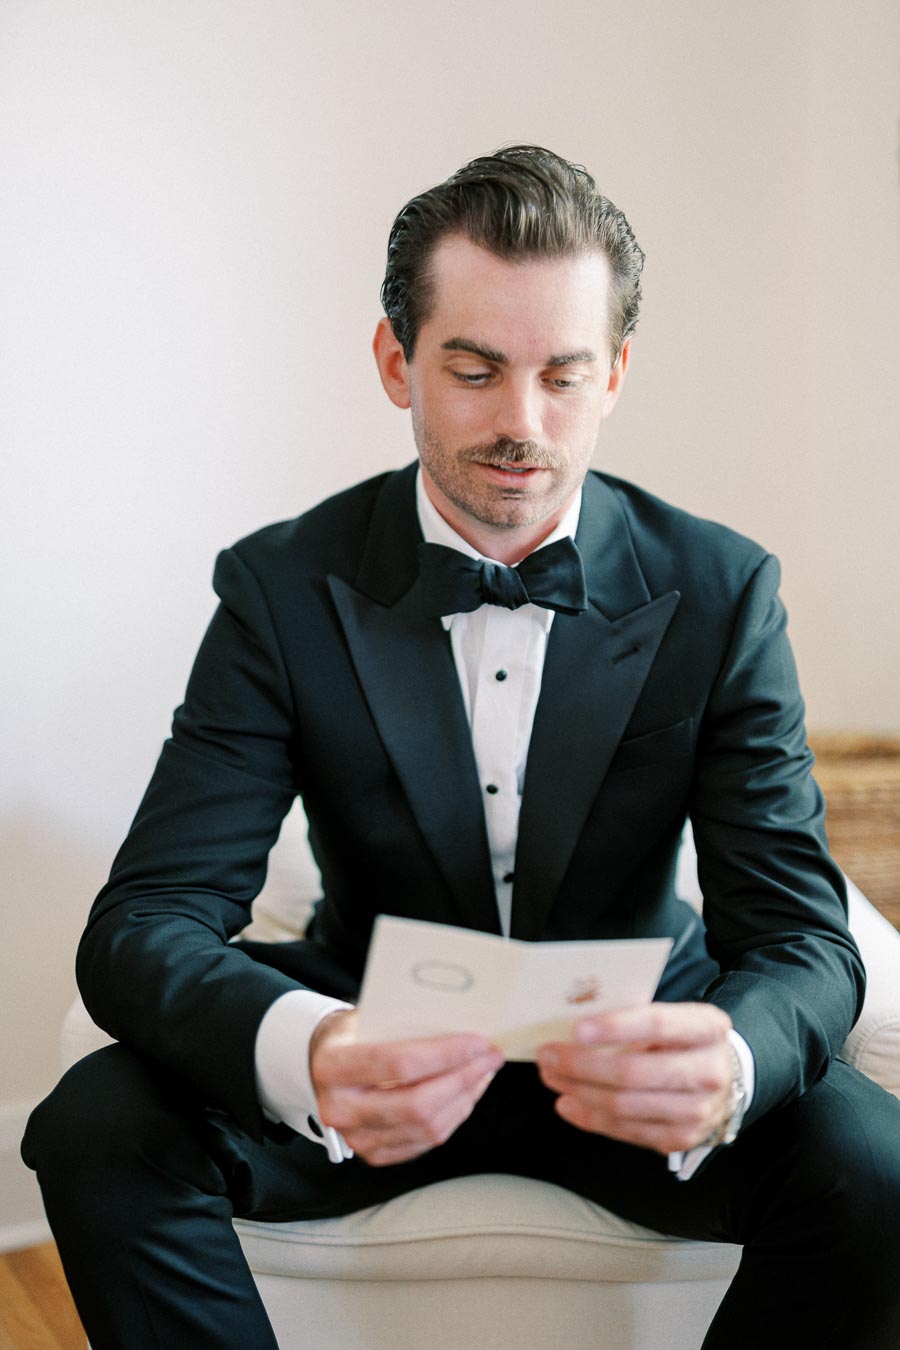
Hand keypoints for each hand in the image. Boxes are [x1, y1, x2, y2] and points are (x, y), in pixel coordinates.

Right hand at [309, 1010, 503, 1165]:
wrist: (321, 1065)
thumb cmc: (352, 1034)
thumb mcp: (369, 1016)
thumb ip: (406, 1022)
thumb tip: (462, 1023)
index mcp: (333, 1066)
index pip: (399, 1063)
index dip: (446, 1054)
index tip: (479, 1041)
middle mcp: (340, 1109)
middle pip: (417, 1103)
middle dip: (463, 1078)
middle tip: (490, 1057)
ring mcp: (356, 1137)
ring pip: (426, 1127)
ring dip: (464, 1099)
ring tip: (483, 1073)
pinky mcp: (374, 1153)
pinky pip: (425, 1142)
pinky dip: (453, 1117)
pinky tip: (466, 1094)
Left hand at [536, 1003, 733, 1154]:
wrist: (725, 1076)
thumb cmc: (683, 1040)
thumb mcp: (673, 1017)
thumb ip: (634, 1019)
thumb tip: (573, 1027)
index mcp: (707, 1029)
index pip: (657, 1025)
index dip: (615, 1027)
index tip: (576, 1029)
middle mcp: (708, 1071)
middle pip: (634, 1072)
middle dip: (582, 1065)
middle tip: (548, 1055)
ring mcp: (698, 1111)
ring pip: (624, 1106)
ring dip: (579, 1091)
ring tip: (552, 1076)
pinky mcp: (682, 1138)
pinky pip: (626, 1132)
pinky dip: (590, 1118)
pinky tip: (568, 1103)